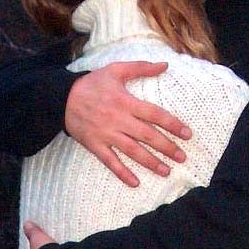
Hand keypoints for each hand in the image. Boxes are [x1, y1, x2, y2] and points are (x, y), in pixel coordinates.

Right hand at [65, 61, 191, 186]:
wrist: (61, 98)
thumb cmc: (92, 83)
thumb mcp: (115, 70)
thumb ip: (141, 67)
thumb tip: (165, 65)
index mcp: (125, 101)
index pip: (154, 114)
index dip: (172, 124)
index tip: (187, 134)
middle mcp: (118, 119)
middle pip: (147, 136)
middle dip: (166, 147)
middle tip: (182, 157)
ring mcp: (106, 134)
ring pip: (132, 151)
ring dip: (150, 163)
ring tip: (166, 171)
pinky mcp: (95, 145)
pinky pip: (110, 162)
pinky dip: (122, 173)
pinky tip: (135, 183)